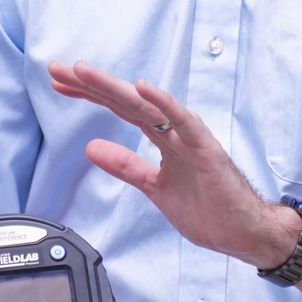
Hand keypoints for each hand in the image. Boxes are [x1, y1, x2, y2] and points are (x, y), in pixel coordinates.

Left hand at [48, 60, 301, 269]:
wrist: (244, 232)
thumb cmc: (209, 209)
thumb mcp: (154, 187)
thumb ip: (126, 166)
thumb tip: (92, 148)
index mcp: (163, 138)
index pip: (120, 109)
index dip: (90, 96)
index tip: (60, 83)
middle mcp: (174, 131)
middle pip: (126, 101)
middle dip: (91, 85)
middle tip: (58, 69)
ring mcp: (189, 137)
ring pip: (146, 106)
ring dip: (114, 88)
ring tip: (85, 72)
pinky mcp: (206, 149)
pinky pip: (183, 122)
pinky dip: (164, 103)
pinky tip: (144, 88)